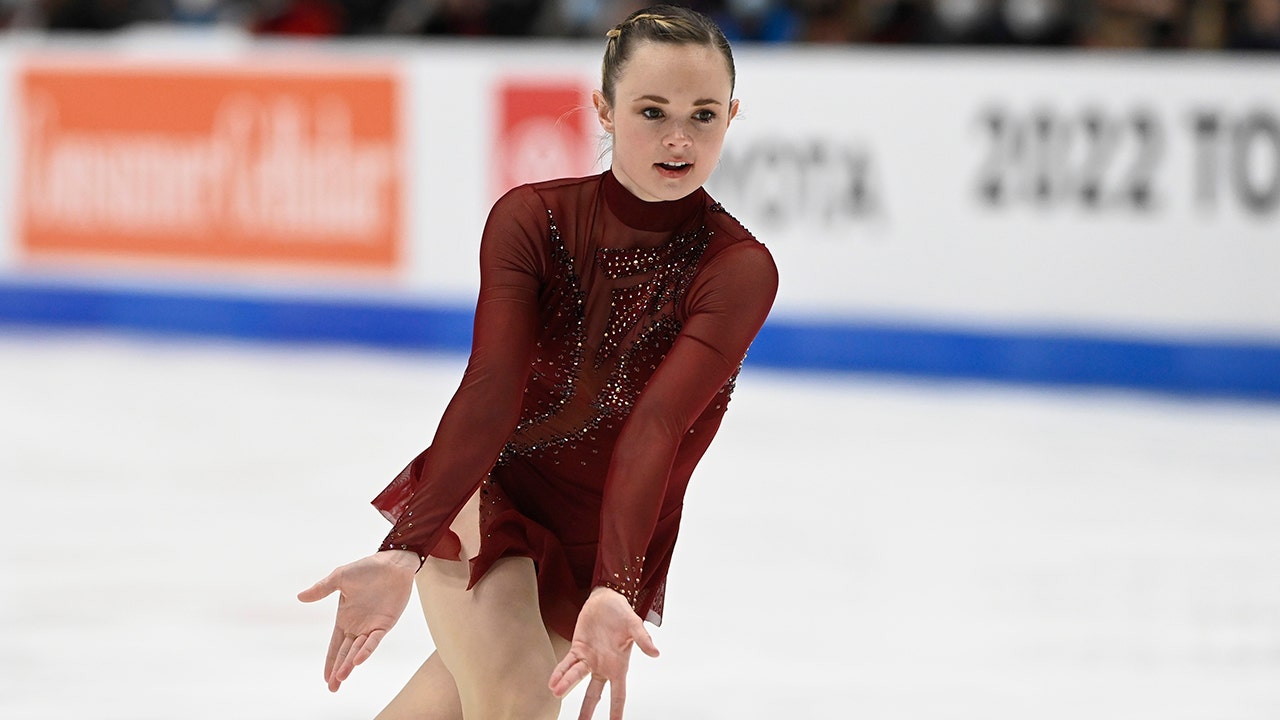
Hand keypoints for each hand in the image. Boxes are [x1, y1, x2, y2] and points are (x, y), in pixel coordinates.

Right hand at [297, 550, 418, 691]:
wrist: (391, 563)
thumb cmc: (366, 569)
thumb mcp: (339, 578)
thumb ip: (321, 589)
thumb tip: (300, 597)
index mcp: (345, 619)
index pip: (335, 645)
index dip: (330, 661)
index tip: (326, 678)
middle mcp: (358, 626)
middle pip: (345, 653)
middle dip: (339, 670)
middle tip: (333, 688)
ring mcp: (372, 626)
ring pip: (358, 650)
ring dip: (350, 663)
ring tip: (341, 677)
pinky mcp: (385, 623)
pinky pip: (374, 640)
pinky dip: (366, 649)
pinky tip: (358, 659)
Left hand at [548, 587, 660, 719]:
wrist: (606, 599)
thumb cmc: (622, 613)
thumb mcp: (635, 624)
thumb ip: (643, 639)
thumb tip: (655, 653)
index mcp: (619, 666)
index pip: (618, 694)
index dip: (616, 710)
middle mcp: (603, 666)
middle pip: (594, 694)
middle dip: (587, 710)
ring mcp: (589, 659)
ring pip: (576, 678)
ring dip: (566, 685)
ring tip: (557, 692)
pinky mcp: (577, 649)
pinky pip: (567, 663)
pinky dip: (560, 672)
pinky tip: (552, 681)